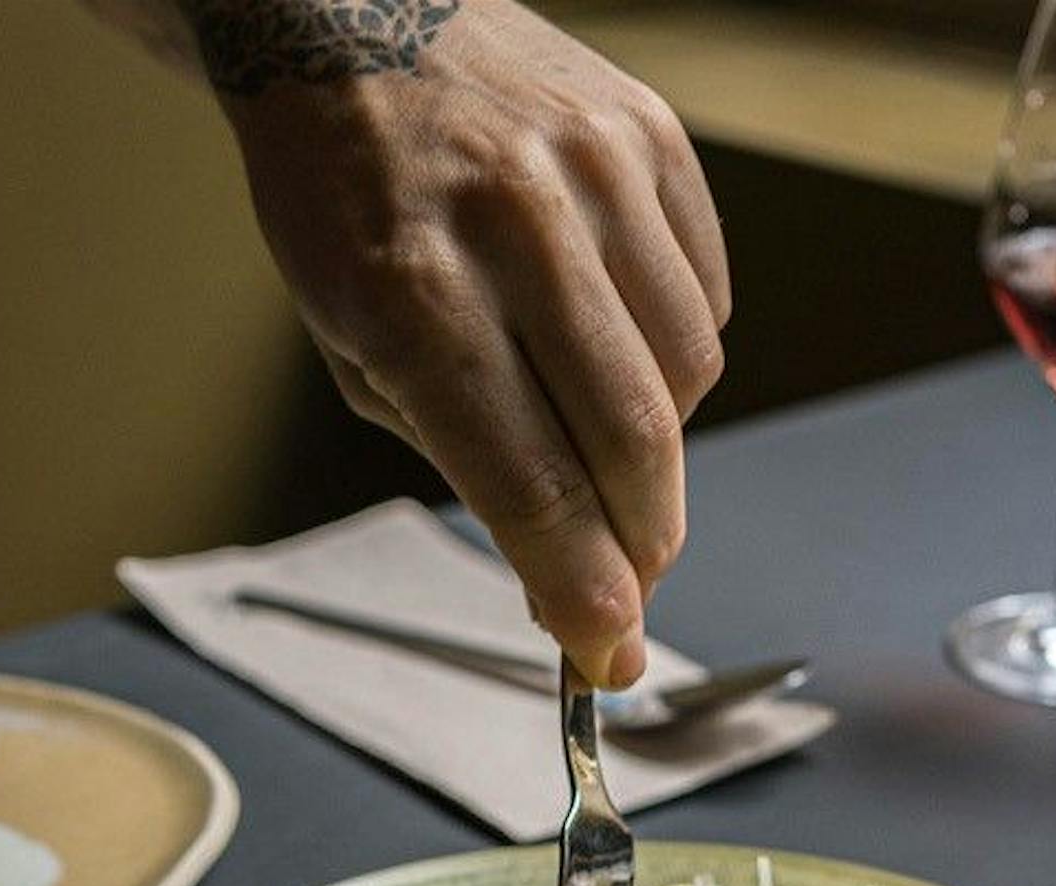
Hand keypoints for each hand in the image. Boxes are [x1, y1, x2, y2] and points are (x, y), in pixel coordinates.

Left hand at [186, 0, 730, 687]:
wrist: (362, 32)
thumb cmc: (349, 216)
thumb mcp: (359, 359)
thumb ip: (471, 474)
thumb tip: (575, 592)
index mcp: (414, 295)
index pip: (530, 481)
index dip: (582, 585)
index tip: (613, 653)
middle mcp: (518, 227)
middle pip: (633, 440)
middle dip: (643, 545)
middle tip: (633, 587)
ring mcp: (597, 172)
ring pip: (688, 377)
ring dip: (658, 452)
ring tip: (602, 443)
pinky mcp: (652, 141)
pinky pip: (706, 301)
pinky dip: (676, 359)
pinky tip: (617, 347)